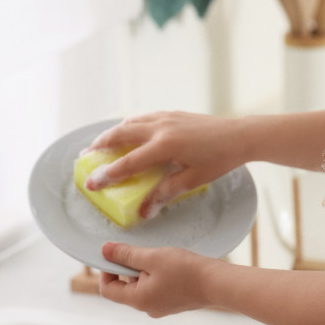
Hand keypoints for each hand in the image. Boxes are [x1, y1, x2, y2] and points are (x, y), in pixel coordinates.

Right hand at [83, 111, 245, 218]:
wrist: (239, 134)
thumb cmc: (219, 159)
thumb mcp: (192, 180)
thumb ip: (165, 193)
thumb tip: (143, 211)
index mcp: (165, 146)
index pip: (127, 162)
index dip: (107, 174)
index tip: (90, 184)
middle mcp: (160, 128)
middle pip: (119, 135)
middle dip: (99, 147)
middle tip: (85, 159)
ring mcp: (165, 117)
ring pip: (129, 123)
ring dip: (111, 134)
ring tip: (99, 145)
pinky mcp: (171, 113)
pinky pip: (142, 117)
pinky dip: (128, 125)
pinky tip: (126, 133)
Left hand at [98, 242, 217, 317]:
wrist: (217, 283)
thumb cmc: (185, 270)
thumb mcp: (152, 257)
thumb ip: (126, 255)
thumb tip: (104, 250)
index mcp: (138, 300)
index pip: (108, 289)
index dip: (107, 270)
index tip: (117, 254)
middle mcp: (147, 308)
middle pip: (124, 288)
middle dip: (129, 268)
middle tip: (143, 253)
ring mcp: (161, 307)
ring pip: (141, 287)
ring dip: (144, 271)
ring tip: (160, 258)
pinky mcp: (172, 303)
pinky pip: (155, 289)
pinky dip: (156, 276)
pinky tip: (171, 265)